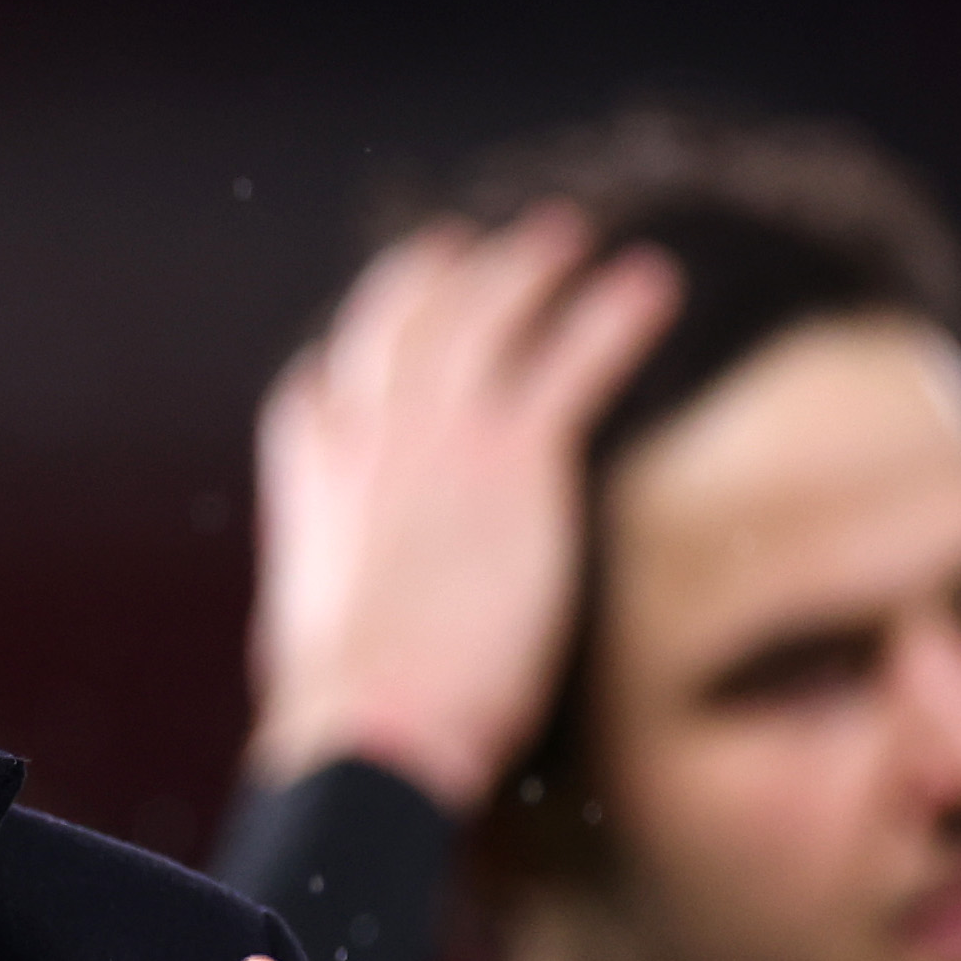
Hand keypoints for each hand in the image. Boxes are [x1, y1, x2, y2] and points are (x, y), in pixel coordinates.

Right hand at [245, 207, 681, 811]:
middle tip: (464, 246)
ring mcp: (437, 435)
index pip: (315, 395)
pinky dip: (613, 312)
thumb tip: (325, 668)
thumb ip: (330, 623)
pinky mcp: (513, 454)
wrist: (376, 724)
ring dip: (527, 265)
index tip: (361, 344)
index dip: (342, 362)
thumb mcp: (309, 656)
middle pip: (398, 324)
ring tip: (565, 235)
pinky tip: (651, 285)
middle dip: (432, 276)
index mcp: (310, 487)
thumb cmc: (345, 726)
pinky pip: (573, 357)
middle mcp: (365, 438)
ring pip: (484, 313)